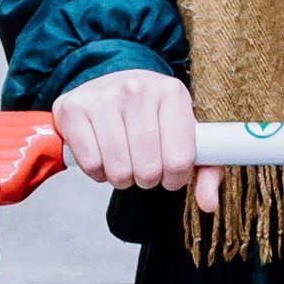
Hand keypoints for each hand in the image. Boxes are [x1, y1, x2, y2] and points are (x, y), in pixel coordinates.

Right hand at [54, 68, 217, 211]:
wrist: (111, 80)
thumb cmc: (152, 115)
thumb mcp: (186, 134)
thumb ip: (206, 170)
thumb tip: (209, 203)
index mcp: (172, 94)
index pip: (179, 159)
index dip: (175, 179)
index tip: (170, 176)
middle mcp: (137, 90)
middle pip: (148, 167)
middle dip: (148, 180)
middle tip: (145, 171)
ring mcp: (103, 97)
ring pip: (118, 168)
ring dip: (122, 178)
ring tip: (125, 165)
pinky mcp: (74, 108)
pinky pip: (90, 162)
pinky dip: (97, 172)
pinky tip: (103, 158)